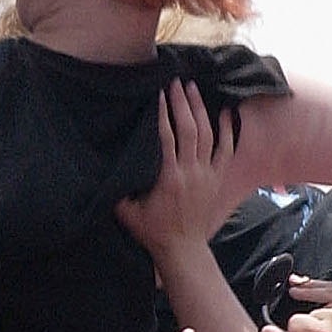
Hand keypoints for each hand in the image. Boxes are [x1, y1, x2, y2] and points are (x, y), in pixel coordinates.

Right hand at [116, 81, 249, 252]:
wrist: (182, 248)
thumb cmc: (152, 230)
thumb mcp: (126, 212)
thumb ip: (118, 189)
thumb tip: (105, 166)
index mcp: (168, 178)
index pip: (166, 138)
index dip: (162, 114)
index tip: (158, 94)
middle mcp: (191, 172)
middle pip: (190, 130)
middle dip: (183, 103)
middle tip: (176, 82)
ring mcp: (207, 174)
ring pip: (208, 135)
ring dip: (201, 110)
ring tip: (193, 89)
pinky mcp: (217, 178)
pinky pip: (227, 149)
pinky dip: (227, 129)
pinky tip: (225, 111)